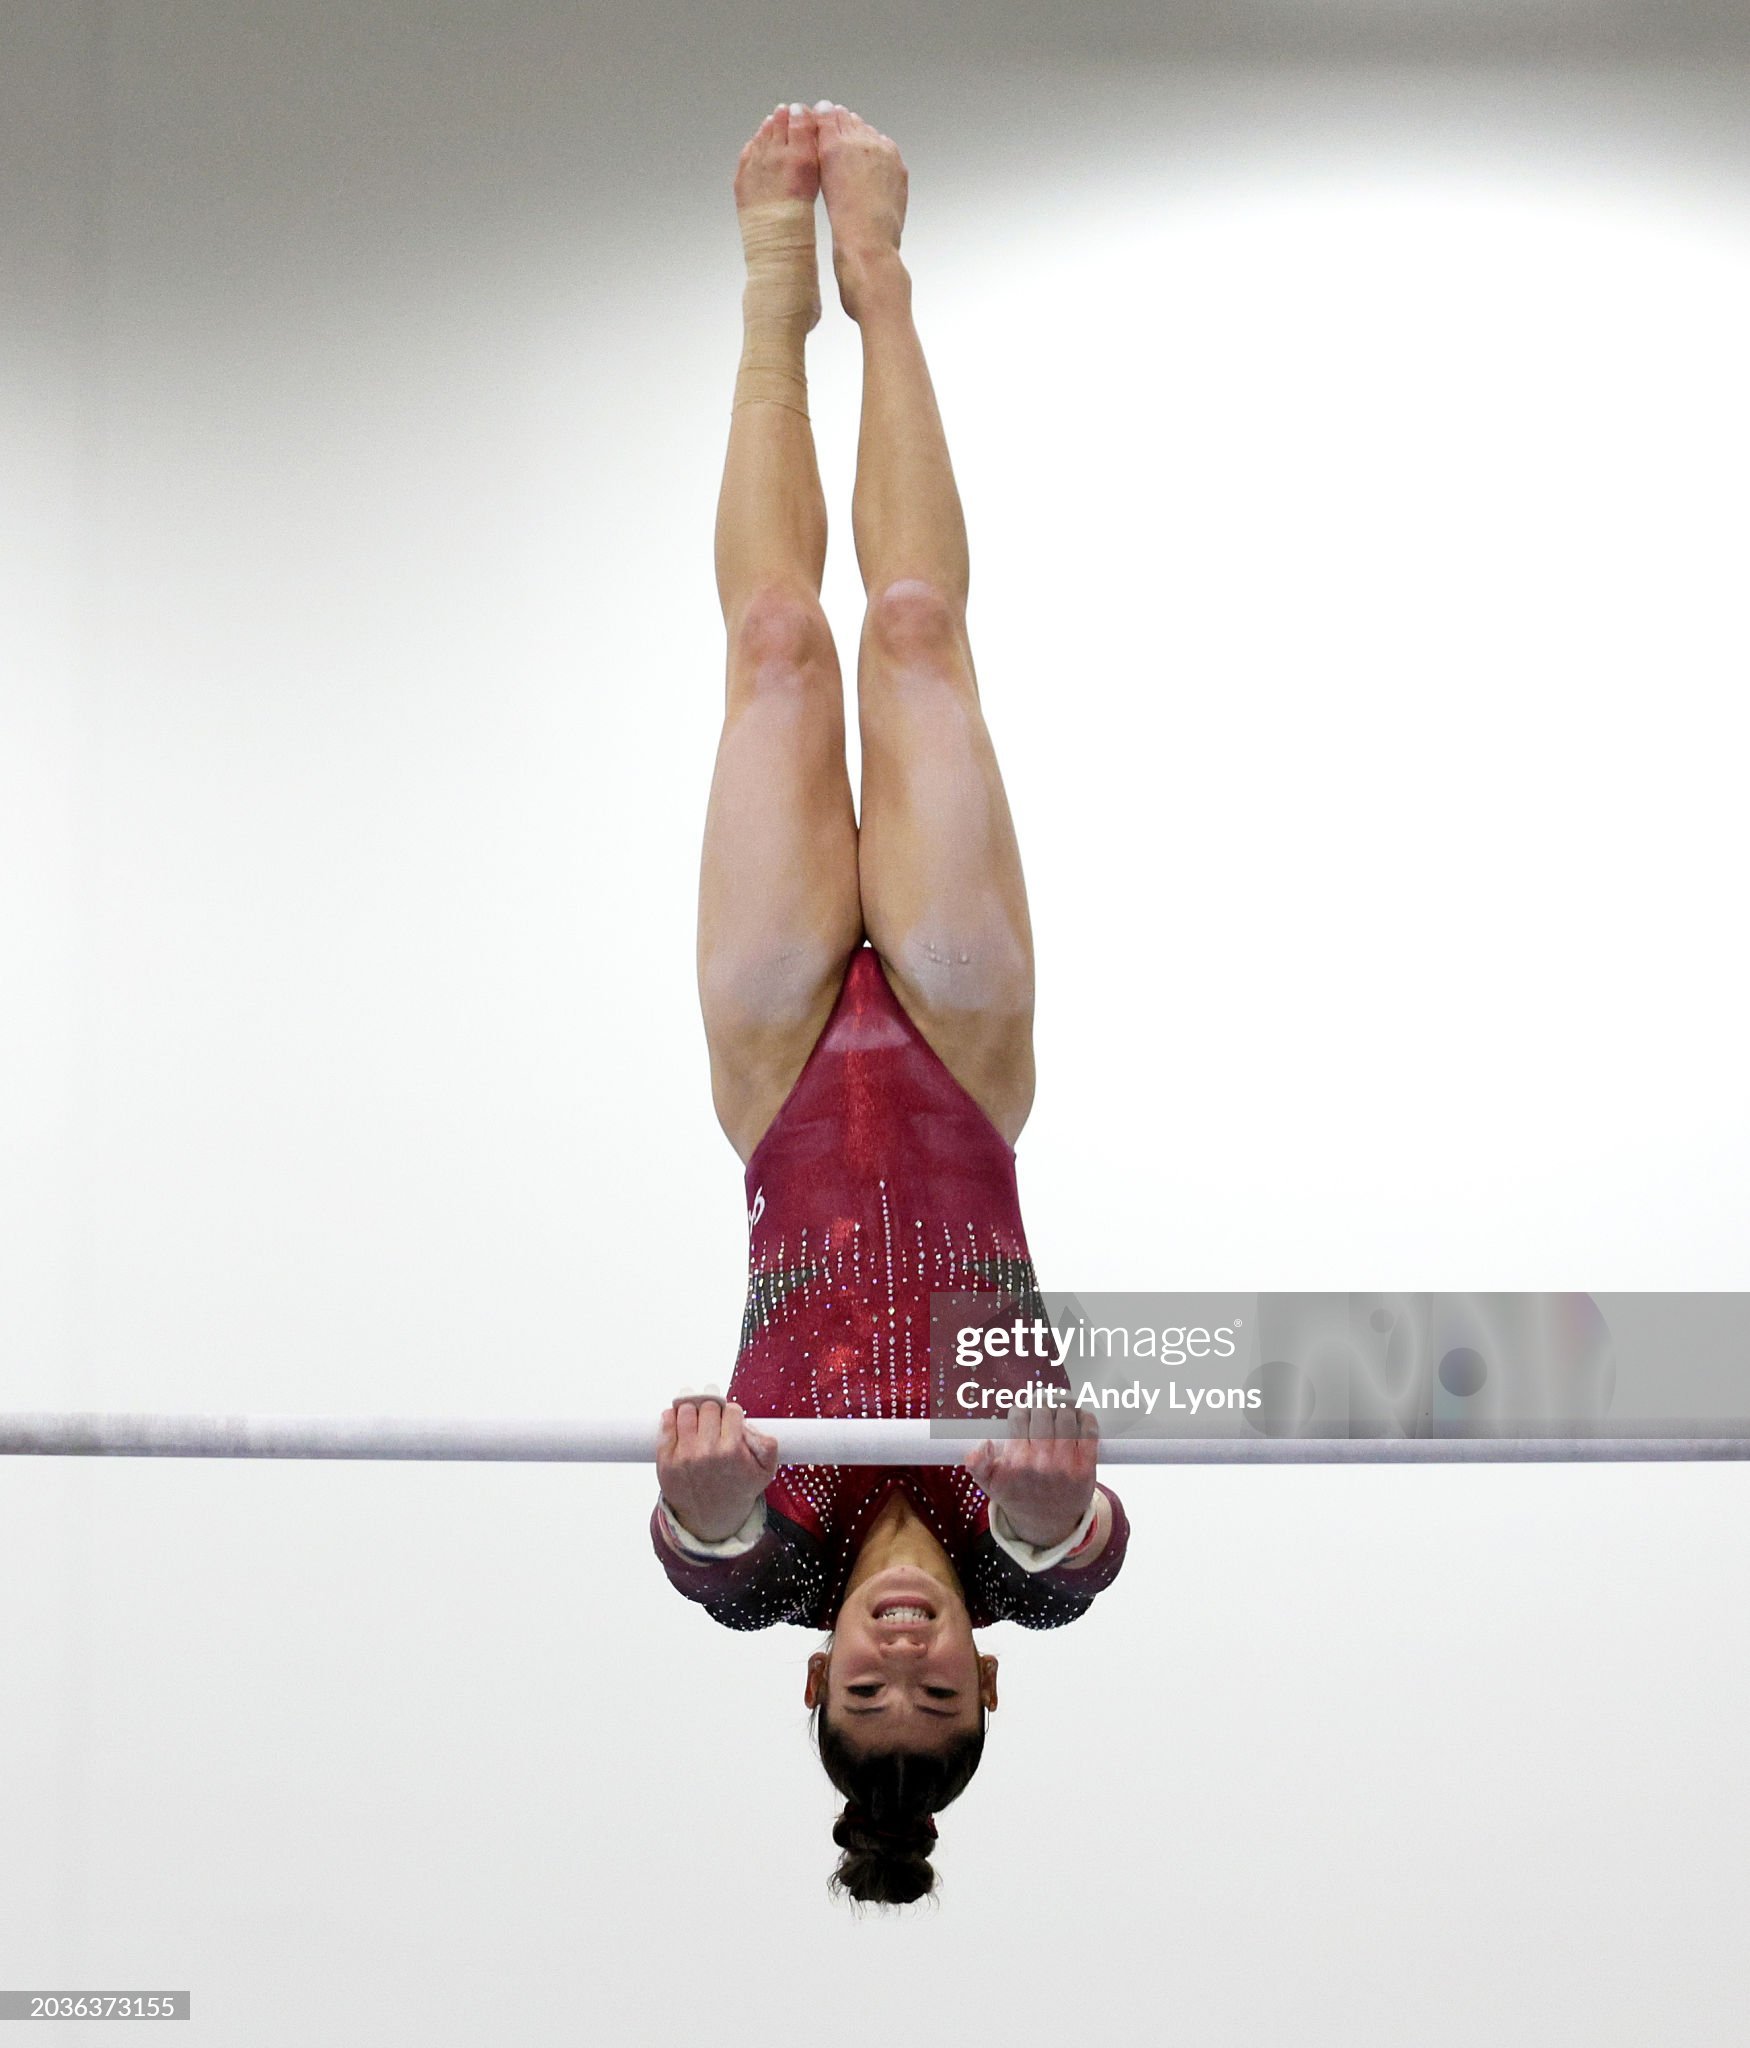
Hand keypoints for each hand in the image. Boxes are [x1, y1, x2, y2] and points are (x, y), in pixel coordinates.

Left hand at [656, 1388, 779, 1543]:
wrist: (710, 1518)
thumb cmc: (736, 1490)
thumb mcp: (764, 1472)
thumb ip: (768, 1444)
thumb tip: (746, 1423)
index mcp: (731, 1451)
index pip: (731, 1410)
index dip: (731, 1413)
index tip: (730, 1420)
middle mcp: (706, 1451)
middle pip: (708, 1406)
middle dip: (712, 1409)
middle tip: (713, 1418)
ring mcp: (683, 1455)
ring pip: (686, 1410)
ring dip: (692, 1409)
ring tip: (696, 1418)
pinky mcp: (665, 1459)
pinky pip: (666, 1423)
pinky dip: (671, 1416)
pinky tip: (678, 1419)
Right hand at [963, 1399, 1098, 1548]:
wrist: (1047, 1522)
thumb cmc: (1019, 1496)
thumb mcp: (990, 1484)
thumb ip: (977, 1464)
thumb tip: (983, 1443)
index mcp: (1017, 1461)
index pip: (1019, 1417)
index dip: (1020, 1411)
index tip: (1023, 1412)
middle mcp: (1042, 1461)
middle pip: (1043, 1412)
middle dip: (1041, 1406)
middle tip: (1042, 1407)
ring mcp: (1066, 1463)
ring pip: (1066, 1417)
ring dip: (1064, 1407)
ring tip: (1060, 1408)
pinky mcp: (1086, 1466)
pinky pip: (1089, 1432)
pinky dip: (1086, 1419)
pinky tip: (1080, 1416)